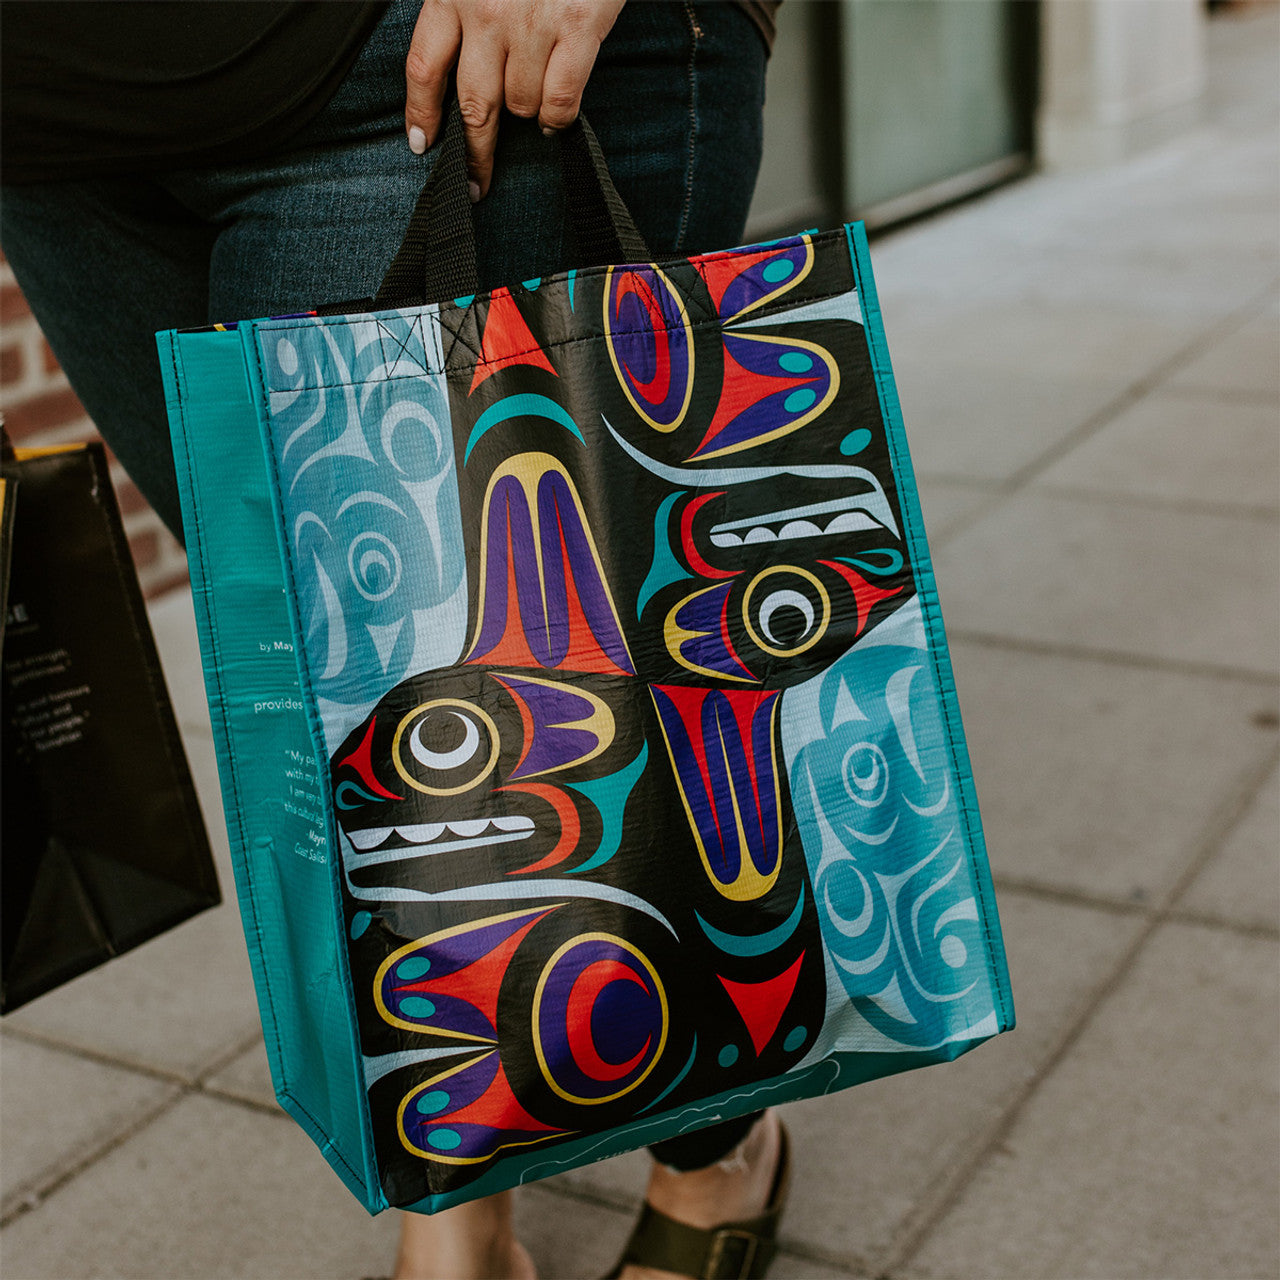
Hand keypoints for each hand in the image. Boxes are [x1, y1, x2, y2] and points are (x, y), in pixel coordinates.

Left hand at [405, 0, 626, 199]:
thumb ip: (466, 6)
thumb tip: (461, 64)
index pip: (423, 66)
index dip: (420, 114)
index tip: (422, 146)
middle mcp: (485, 10)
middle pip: (471, 104)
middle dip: (473, 153)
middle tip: (474, 184)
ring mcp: (530, 22)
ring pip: (519, 105)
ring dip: (527, 118)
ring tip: (534, 118)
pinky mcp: (576, 28)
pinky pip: (559, 101)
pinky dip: (557, 119)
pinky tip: (555, 121)